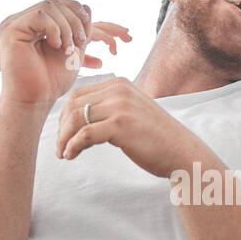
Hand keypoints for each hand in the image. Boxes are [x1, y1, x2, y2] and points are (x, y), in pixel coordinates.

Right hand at [0, 0, 130, 107]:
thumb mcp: (72, 50)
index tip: (87, 37)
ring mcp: (16, 23)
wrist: (34, 100)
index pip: (60, 4)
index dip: (78, 14)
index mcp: (37, 25)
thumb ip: (78, 29)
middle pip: (56, 2)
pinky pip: (40, 15)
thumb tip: (88, 8)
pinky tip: (57, 46)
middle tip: (81, 42)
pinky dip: (55, 29)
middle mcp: (24, 21)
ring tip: (68, 48)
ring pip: (50, 6)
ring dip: (67, 27)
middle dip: (76, 20)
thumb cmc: (51, 82)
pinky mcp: (11, 29)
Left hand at [54, 76, 209, 178]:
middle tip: (60, 147)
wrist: (180, 152)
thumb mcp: (132, 112)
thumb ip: (110, 107)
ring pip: (76, 119)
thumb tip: (78, 116)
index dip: (65, 115)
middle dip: (62, 128)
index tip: (63, 133)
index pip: (79, 94)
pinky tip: (71, 156)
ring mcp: (120, 106)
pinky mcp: (120, 126)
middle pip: (73, 105)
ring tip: (64, 153)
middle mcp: (118, 90)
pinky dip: (73, 146)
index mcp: (119, 83)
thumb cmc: (155, 137)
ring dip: (64, 139)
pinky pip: (84, 135)